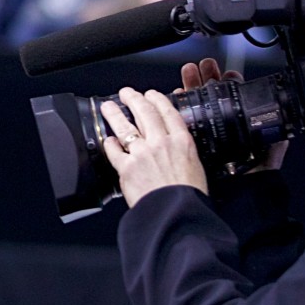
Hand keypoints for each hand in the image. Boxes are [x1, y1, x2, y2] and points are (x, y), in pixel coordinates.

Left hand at [100, 86, 208, 206]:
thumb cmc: (189, 196)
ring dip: (114, 114)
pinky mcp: (127, 168)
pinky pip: (114, 151)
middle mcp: (161, 143)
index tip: (151, 94)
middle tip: (127, 93)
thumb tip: (178, 153)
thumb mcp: (197, 167)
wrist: (176, 212)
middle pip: (145, 114)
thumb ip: (184, 155)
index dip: (158, 100)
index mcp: (182, 142)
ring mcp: (142, 154)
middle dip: (134, 99)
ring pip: (125, 127)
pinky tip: (107, 139)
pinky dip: (109, 143)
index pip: (168, 113)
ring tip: (108, 106)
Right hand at [182, 58, 285, 171]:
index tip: (225, 72)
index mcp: (239, 121)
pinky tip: (177, 94)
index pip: (230, 95)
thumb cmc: (257, 169)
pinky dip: (177, 105)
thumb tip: (280, 107)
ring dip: (191, 83)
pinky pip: (181, 118)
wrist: (242, 187)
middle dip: (206, 75)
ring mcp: (205, 130)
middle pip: (210, 93)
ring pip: (195, 101)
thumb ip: (274, 124)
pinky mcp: (190, 138)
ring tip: (189, 70)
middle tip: (203, 65)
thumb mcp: (271, 141)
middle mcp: (221, 124)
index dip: (227, 80)